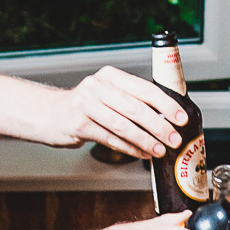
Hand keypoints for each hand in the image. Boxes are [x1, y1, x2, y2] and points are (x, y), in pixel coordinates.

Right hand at [60, 66, 186, 158]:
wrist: (49, 114)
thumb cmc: (85, 105)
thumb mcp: (107, 94)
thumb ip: (131, 100)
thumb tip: (166, 117)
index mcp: (110, 76)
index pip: (144, 88)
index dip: (166, 104)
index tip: (181, 117)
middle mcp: (97, 87)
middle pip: (135, 108)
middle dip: (159, 125)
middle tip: (174, 138)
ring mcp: (86, 105)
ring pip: (123, 125)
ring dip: (145, 140)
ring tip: (160, 150)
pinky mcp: (79, 124)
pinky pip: (110, 139)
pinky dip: (129, 148)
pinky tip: (142, 153)